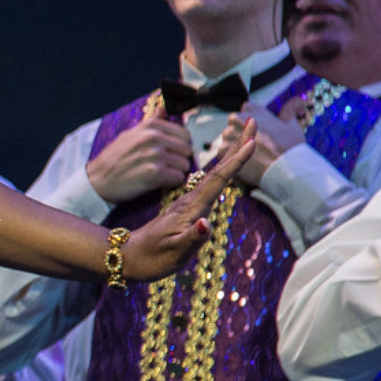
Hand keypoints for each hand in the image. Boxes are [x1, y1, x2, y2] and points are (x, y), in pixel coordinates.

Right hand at [83, 117, 192, 204]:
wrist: (98, 179)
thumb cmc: (114, 158)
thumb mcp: (131, 134)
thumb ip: (151, 122)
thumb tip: (162, 109)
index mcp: (150, 126)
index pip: (184, 134)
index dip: (180, 146)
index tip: (171, 153)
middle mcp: (154, 138)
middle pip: (187, 150)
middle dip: (180, 159)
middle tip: (167, 166)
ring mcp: (154, 155)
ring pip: (185, 165)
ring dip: (176, 172)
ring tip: (161, 174)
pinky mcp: (154, 174)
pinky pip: (178, 178)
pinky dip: (172, 183)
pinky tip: (160, 182)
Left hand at [117, 120, 257, 279]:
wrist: (128, 257)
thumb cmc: (152, 258)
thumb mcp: (173, 253)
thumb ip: (191, 239)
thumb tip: (206, 224)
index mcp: (190, 208)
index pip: (217, 180)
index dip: (235, 161)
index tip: (251, 142)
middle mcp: (191, 200)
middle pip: (218, 169)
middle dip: (236, 146)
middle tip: (252, 122)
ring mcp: (188, 203)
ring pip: (214, 174)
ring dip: (231, 155)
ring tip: (245, 139)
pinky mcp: (187, 208)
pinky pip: (209, 184)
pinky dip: (221, 171)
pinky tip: (224, 169)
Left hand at [219, 102, 303, 185]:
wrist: (285, 169)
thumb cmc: (290, 146)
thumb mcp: (291, 124)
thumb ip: (290, 109)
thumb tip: (299, 99)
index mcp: (251, 109)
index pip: (245, 114)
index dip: (252, 127)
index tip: (261, 136)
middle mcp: (237, 118)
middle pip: (234, 127)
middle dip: (242, 136)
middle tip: (257, 148)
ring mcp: (228, 134)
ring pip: (229, 141)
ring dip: (236, 148)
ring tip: (253, 157)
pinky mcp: (223, 150)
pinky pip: (224, 154)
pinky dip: (232, 160)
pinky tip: (246, 163)